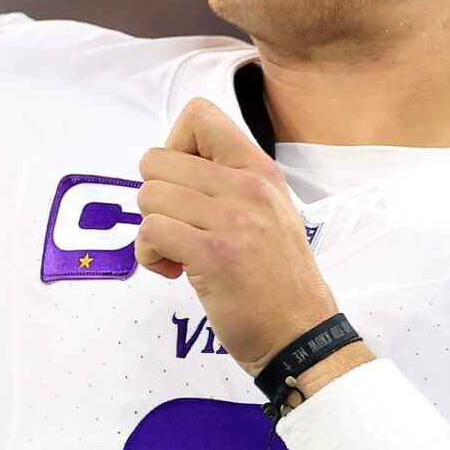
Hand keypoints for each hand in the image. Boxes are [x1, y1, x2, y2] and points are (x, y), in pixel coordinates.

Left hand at [135, 99, 346, 377]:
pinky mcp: (213, 256)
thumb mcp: (270, 211)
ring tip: (178, 254)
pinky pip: (151, 232)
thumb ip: (231, 183)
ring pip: (149, 196)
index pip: (199, 116)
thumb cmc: (280, 279)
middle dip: (156, 197)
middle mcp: (248, 186)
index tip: (185, 185)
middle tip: (181, 226)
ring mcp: (232, 220)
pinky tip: (173, 271)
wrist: (301, 334)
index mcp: (260, 170)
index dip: (174, 146)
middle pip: (157, 160)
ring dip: (151, 230)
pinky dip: (149, 255)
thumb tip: (177, 168)